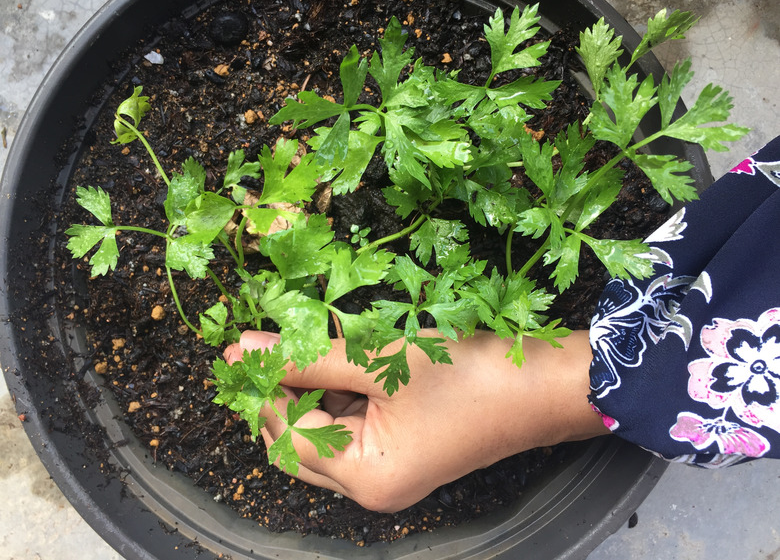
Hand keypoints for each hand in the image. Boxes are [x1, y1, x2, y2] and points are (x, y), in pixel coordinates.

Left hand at [223, 329, 607, 511]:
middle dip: (283, 394)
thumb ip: (309, 356)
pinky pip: (354, 427)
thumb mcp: (381, 359)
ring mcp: (390, 472)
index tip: (241, 347)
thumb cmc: (466, 375)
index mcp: (366, 476)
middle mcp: (373, 486)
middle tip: (270, 346)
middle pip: (302, 442)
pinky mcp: (404, 452)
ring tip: (309, 347)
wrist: (544, 385)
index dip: (263, 388)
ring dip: (312, 391)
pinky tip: (344, 361)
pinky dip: (341, 395)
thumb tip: (245, 350)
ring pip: (326, 432)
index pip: (290, 434)